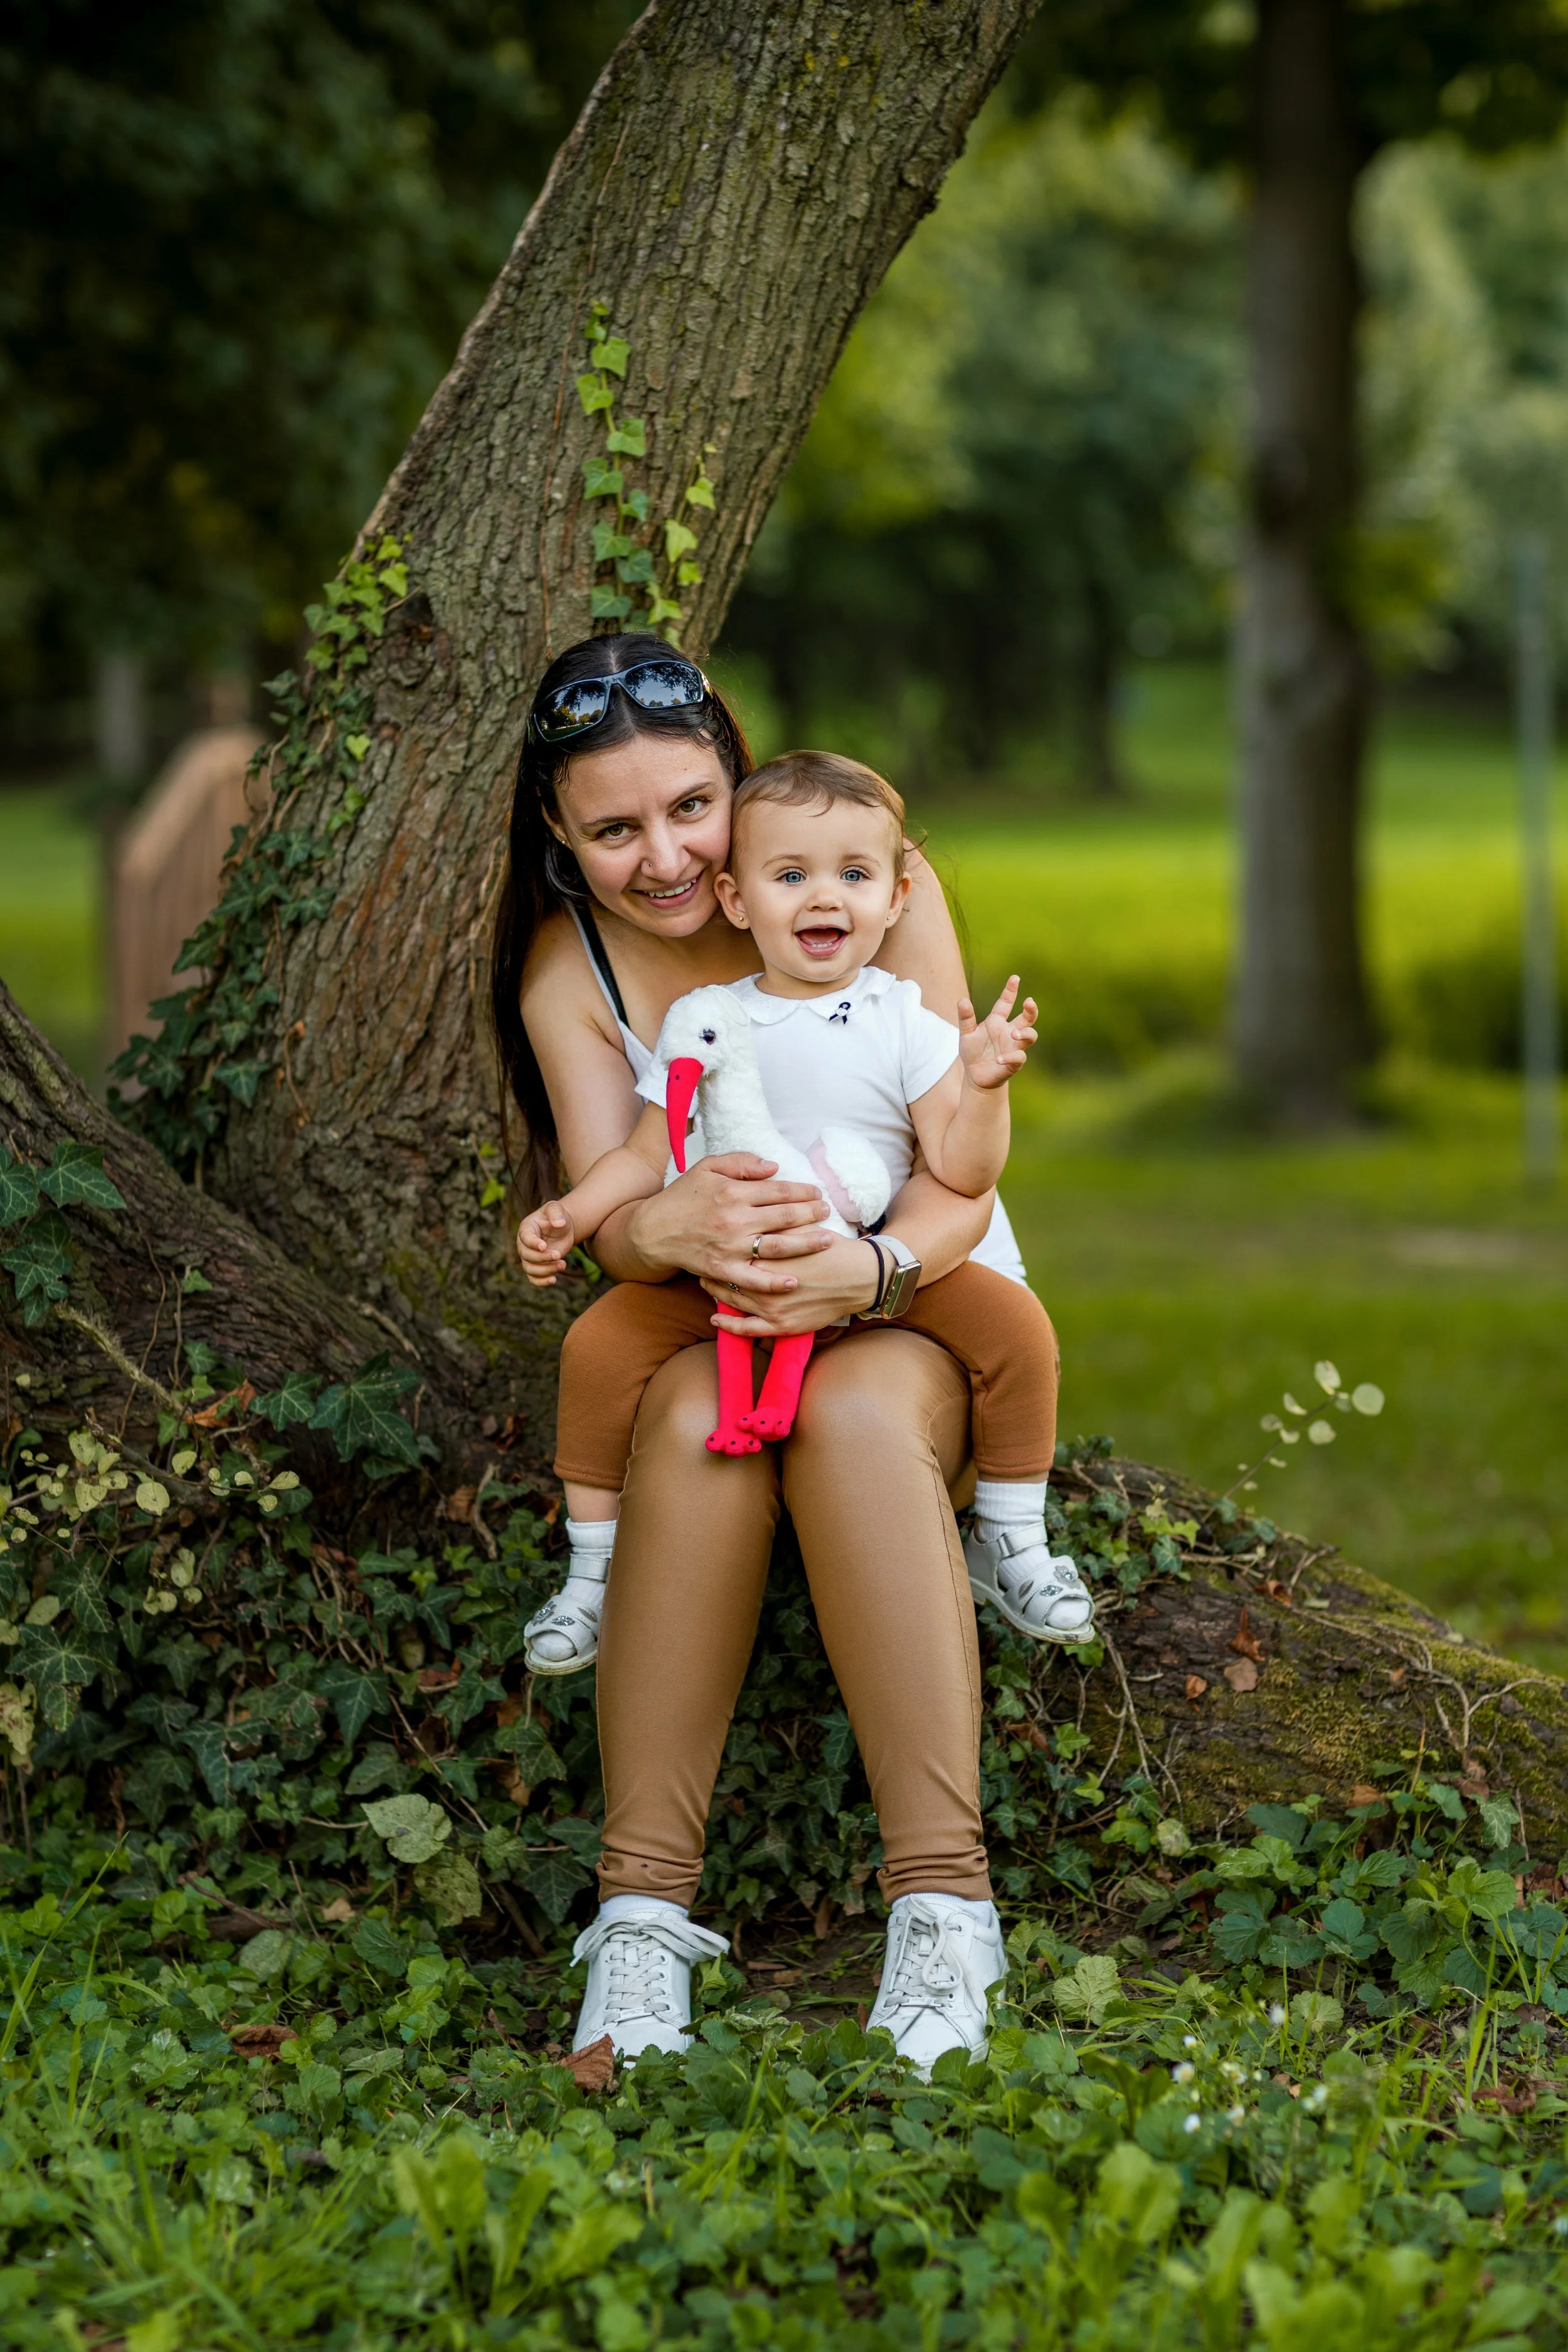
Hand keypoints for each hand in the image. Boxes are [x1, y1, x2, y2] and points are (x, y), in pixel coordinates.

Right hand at [517, 1199, 575, 1285]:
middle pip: (526, 1255)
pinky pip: (533, 1278)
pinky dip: (541, 1282)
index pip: (525, 1238)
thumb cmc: (556, 1216)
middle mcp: (524, 1244)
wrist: (562, 1228)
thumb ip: (556, 1213)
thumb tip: (559, 1223)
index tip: (544, 1246)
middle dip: (542, 1258)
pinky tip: (554, 1280)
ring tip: (563, 1265)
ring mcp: (529, 1257)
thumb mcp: (556, 1208)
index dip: (533, 1243)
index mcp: (526, 1228)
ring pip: (530, 1269)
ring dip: (545, 1270)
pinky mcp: (536, 1266)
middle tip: (559, 1255)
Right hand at [609, 1152, 833, 1290]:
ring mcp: (729, 1247)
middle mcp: (734, 1220)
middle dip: (811, 1213)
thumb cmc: (682, 1197)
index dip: (802, 1191)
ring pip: (777, 1247)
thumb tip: (774, 1167)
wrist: (652, 1231)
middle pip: (784, 1217)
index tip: (817, 1192)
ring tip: (826, 1240)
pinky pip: (751, 1279)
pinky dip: (773, 1282)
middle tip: (828, 1212)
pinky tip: (793, 1281)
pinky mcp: (721, 1270)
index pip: (778, 1190)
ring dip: (805, 1244)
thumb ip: (741, 1162)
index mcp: (732, 1192)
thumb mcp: (707, 1167)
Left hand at [704, 1230, 881, 1336]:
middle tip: (703, 1260)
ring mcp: (772, 1307)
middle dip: (713, 1267)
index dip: (719, 1243)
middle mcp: (765, 1282)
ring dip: (716, 1292)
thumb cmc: (830, 1248)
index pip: (733, 1248)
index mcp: (769, 1254)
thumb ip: (772, 1221)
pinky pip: (747, 1330)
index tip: (709, 1237)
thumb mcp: (800, 1227)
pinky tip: (715, 1320)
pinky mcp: (781, 1326)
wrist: (860, 1277)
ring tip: (706, 1283)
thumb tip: (749, 1208)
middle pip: (727, 1274)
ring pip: (732, 1300)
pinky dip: (729, 1326)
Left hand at [958, 975, 1036, 1089]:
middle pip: (1027, 1018)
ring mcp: (1013, 1047)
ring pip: (1030, 1036)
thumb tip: (962, 1000)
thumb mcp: (966, 1034)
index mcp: (997, 1021)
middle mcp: (1009, 1032)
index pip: (1006, 1003)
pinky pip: (1019, 1057)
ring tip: (1014, 1033)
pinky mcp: (1014, 1063)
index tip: (1015, 978)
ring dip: (1025, 1033)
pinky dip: (1010, 1057)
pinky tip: (999, 1059)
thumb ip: (965, 1018)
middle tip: (1029, 1001)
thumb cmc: (973, 1052)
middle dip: (1031, 1009)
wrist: (975, 1076)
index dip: (1011, 990)